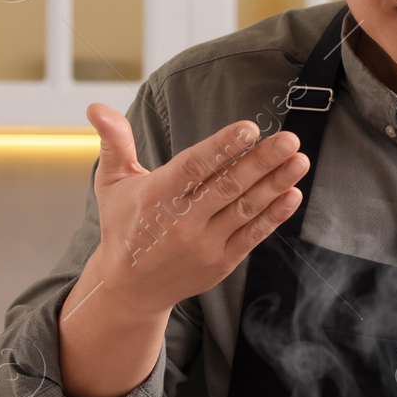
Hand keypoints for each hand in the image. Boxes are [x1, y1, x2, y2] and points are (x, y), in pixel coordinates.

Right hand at [86, 103, 309, 315]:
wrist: (129, 289)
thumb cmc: (124, 226)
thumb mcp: (112, 183)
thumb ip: (114, 142)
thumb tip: (96, 107)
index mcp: (156, 196)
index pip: (193, 167)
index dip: (221, 147)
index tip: (248, 128)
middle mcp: (182, 222)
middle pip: (227, 186)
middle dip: (262, 161)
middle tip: (290, 139)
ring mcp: (205, 244)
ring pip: (245, 208)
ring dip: (276, 184)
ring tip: (299, 160)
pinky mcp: (222, 261)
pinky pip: (253, 235)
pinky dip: (275, 215)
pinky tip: (293, 193)